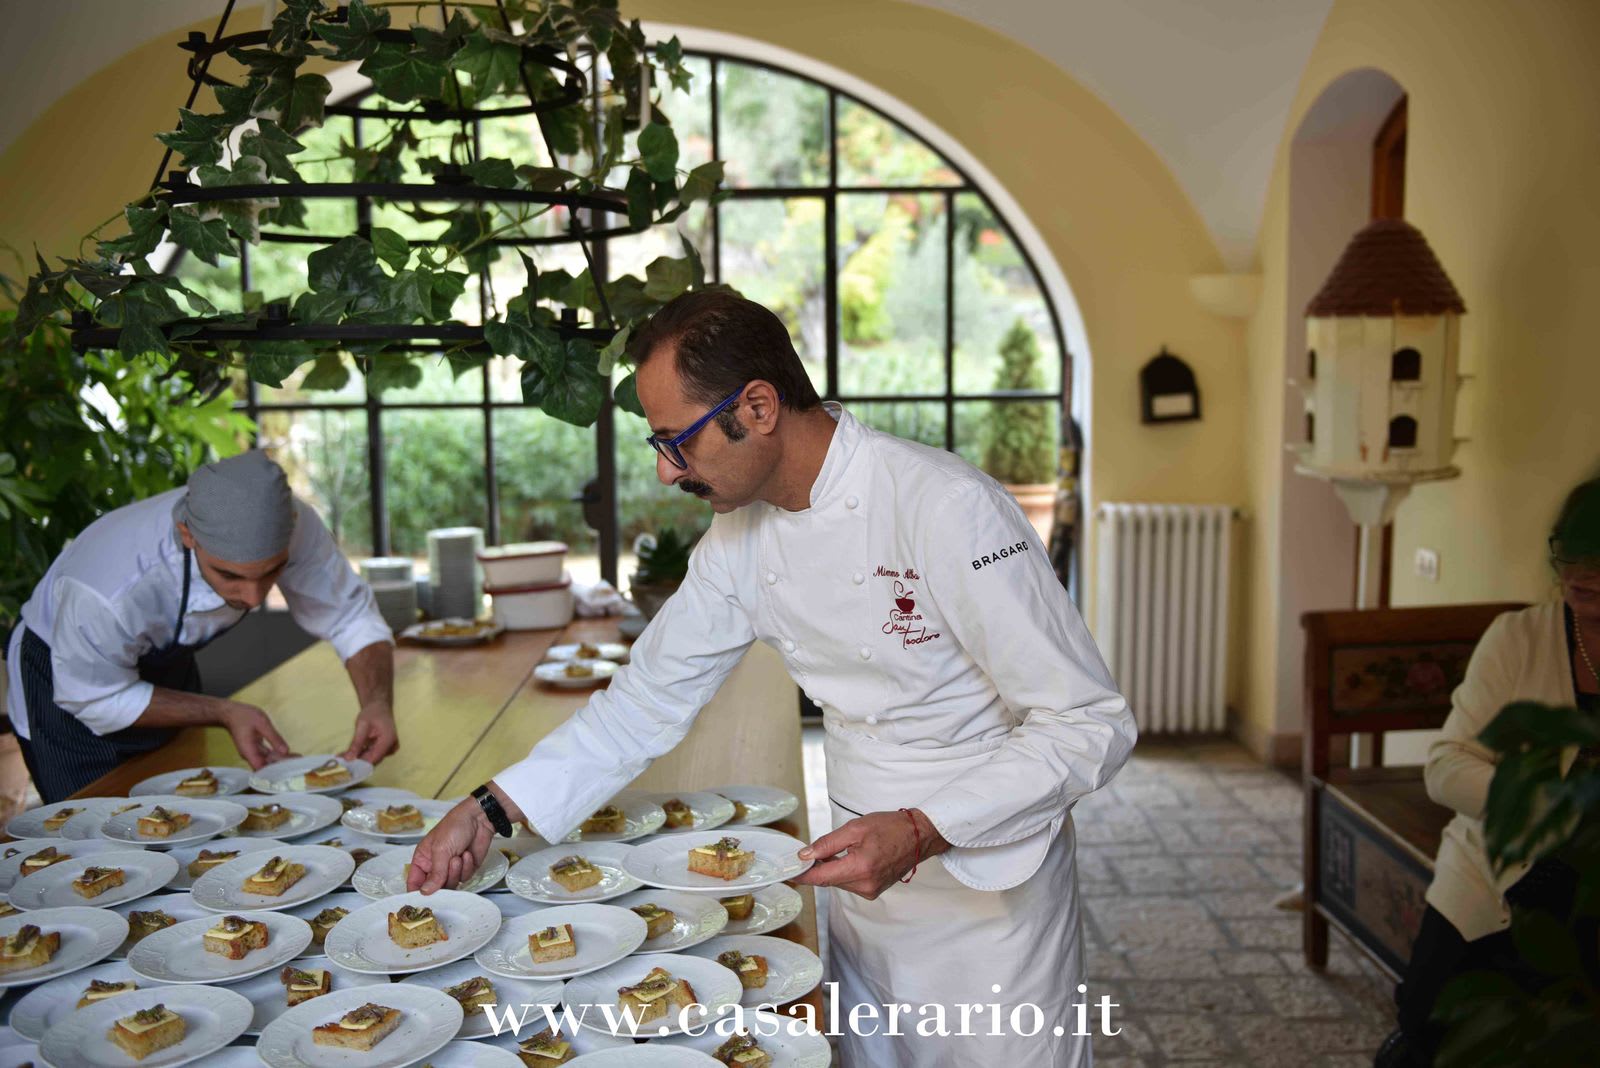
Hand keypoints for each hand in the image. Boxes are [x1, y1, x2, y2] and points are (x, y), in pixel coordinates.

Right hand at [219, 702, 294, 769]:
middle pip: (267, 766)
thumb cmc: (243, 716)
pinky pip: (267, 755)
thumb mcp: (262, 723)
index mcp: (249, 752)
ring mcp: (252, 753)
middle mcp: (250, 756)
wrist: (230, 713)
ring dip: (281, 760)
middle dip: (283, 765)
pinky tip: (287, 753)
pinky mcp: (255, 750)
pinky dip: (277, 755)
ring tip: (296, 757)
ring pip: (268, 761)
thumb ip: (274, 738)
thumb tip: (285, 751)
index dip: (276, 771)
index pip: (263, 769)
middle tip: (298, 760)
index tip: (289, 768)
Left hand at [343, 705, 398, 764]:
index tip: (345, 765)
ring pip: (371, 758)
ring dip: (357, 758)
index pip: (373, 759)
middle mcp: (391, 747)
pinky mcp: (384, 749)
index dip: (359, 764)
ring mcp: (389, 749)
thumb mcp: (362, 726)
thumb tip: (349, 759)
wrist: (380, 706)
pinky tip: (349, 753)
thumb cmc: (372, 712)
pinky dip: (361, 754)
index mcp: (388, 741)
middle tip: (340, 760)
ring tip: (341, 756)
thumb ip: (356, 743)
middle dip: (356, 761)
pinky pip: (372, 754)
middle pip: (372, 760)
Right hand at [406, 798, 492, 893]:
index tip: (424, 900)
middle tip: (447, 868)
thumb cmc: (455, 826)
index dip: (417, 893)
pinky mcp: (466, 869)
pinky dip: (467, 867)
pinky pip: (464, 878)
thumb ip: (435, 873)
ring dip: (456, 871)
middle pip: (435, 888)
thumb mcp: (440, 850)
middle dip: (443, 879)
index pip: (414, 882)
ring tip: (458, 856)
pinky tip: (467, 854)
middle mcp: (435, 866)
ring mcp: (451, 868)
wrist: (479, 819)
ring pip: (451, 884)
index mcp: (422, 859)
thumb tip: (425, 892)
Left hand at [791, 808, 947, 899]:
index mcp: (860, 868)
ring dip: (832, 869)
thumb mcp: (855, 828)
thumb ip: (827, 843)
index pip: (821, 878)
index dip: (802, 875)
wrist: (918, 836)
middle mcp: (865, 885)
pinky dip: (844, 872)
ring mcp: (870, 891)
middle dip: (818, 867)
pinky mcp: (873, 891)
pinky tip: (851, 857)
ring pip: (838, 882)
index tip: (788, 872)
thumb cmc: (890, 828)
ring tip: (842, 849)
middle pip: (828, 880)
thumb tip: (805, 855)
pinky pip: (849, 883)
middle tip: (812, 851)